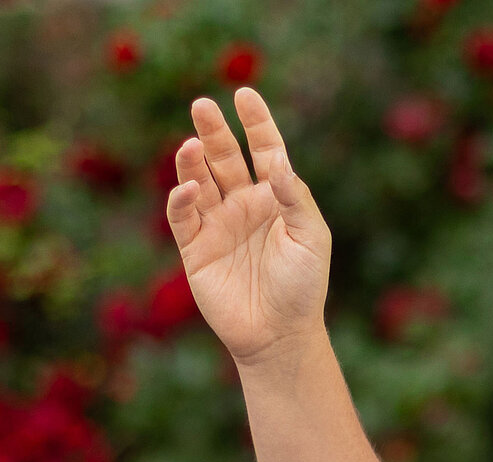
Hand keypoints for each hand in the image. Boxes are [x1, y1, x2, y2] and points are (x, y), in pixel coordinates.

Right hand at [166, 88, 331, 369]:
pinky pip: (182, 217)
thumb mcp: (311, 238)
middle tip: (202, 105)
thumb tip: (276, 163)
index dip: (256, 122)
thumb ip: (293, 198)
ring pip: (199, 181)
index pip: (264, 150)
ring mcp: (218, 224)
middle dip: (214, 131)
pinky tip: (189, 188)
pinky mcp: (196, 249)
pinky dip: (181, 200)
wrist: (280, 335)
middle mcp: (243, 204)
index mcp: (275, 197)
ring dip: (192, 161)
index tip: (245, 94)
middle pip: (225, 157)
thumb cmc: (303, 287)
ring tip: (191, 143)